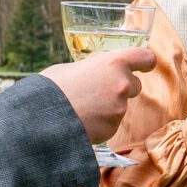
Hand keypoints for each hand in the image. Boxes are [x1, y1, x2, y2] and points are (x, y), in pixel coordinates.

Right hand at [40, 47, 157, 144]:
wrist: (41, 117)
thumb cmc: (52, 87)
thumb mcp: (73, 67)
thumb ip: (94, 69)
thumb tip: (96, 74)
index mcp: (114, 63)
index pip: (145, 57)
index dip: (145, 62)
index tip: (144, 65)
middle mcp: (122, 84)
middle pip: (135, 85)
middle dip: (121, 88)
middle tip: (98, 91)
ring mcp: (119, 109)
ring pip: (121, 106)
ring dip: (108, 107)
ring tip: (83, 107)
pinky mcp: (112, 128)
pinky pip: (111, 123)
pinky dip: (100, 123)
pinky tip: (82, 120)